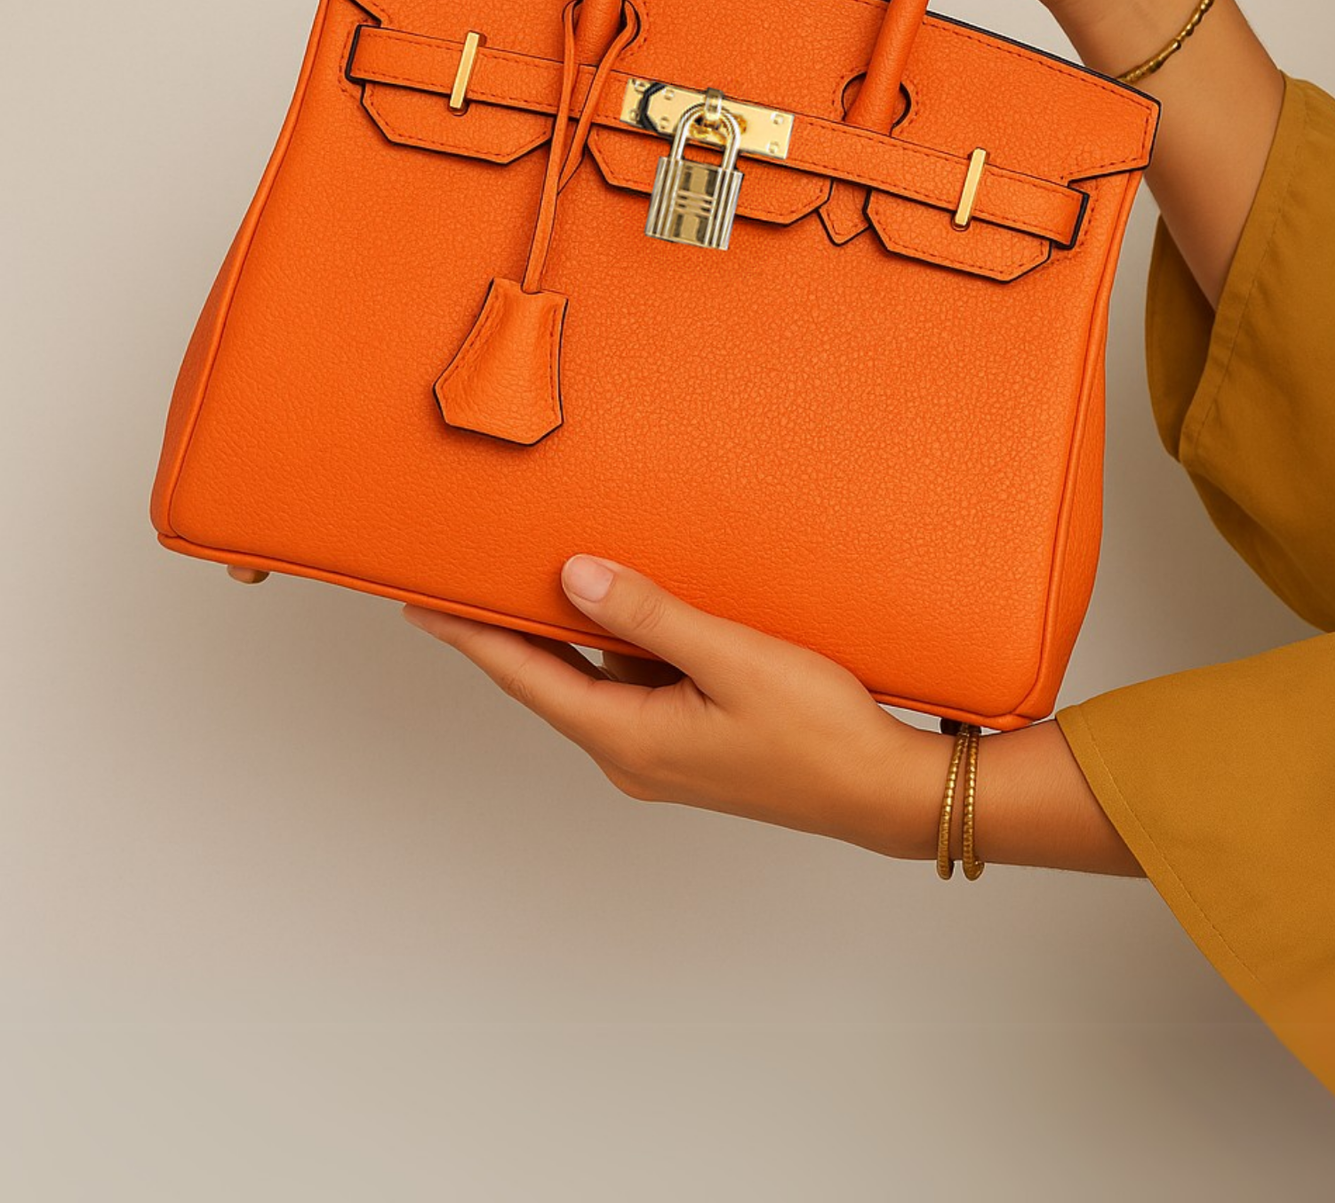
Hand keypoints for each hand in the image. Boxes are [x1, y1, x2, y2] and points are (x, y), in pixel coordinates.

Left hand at [400, 554, 954, 861]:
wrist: (882, 790)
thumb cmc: (818, 729)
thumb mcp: (730, 657)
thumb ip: (648, 616)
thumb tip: (572, 578)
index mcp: (628, 738)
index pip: (525, 678)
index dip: (470, 637)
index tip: (420, 605)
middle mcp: (633, 754)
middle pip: (551, 681)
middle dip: (508, 630)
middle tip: (468, 578)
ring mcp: (663, 754)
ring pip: (597, 682)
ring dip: (572, 635)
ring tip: (550, 575)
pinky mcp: (693, 746)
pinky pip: (636, 688)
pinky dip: (621, 649)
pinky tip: (636, 610)